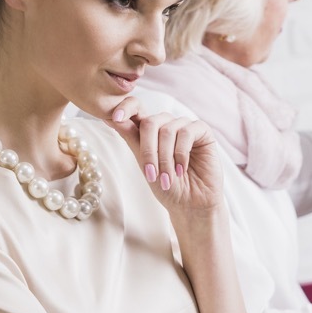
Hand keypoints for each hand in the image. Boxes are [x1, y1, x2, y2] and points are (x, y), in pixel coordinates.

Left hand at [106, 97, 222, 214]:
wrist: (191, 204)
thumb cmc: (167, 186)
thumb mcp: (144, 163)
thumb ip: (131, 138)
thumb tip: (108, 117)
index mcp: (150, 130)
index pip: (136, 107)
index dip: (125, 108)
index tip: (114, 118)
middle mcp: (167, 124)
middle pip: (150, 122)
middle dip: (148, 150)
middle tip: (151, 174)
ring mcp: (185, 126)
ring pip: (167, 130)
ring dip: (165, 157)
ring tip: (168, 177)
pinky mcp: (203, 131)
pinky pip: (186, 132)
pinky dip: (181, 153)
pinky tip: (181, 169)